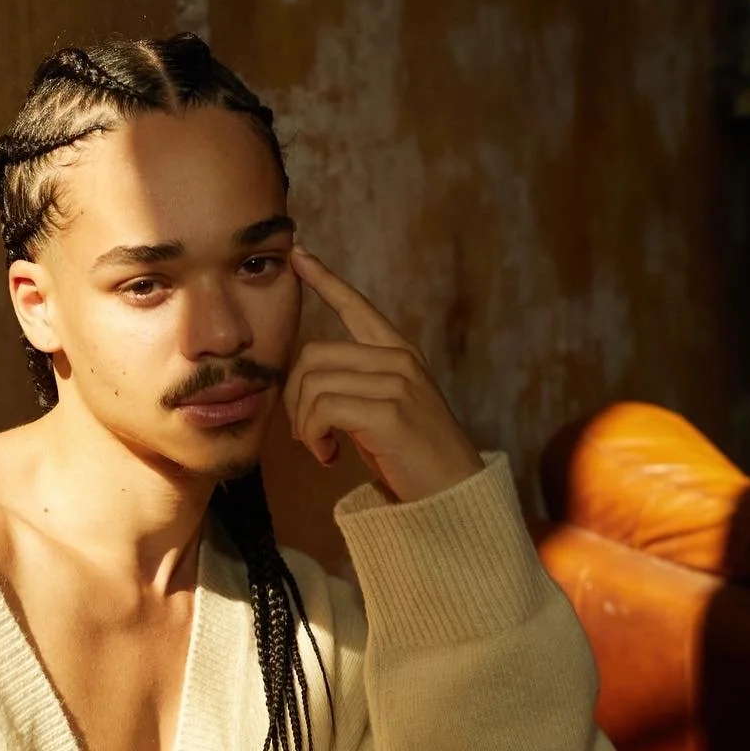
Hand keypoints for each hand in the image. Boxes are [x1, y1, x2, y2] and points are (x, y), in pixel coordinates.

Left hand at [282, 244, 484, 502]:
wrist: (454, 495)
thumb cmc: (413, 459)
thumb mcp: (383, 412)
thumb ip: (354, 388)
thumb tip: (306, 386)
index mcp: (399, 355)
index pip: (358, 307)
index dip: (326, 280)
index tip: (300, 255)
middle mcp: (399, 360)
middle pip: (313, 355)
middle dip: (295, 399)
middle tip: (307, 436)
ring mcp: (397, 383)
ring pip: (314, 382)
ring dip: (304, 423)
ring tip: (321, 449)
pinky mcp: (390, 412)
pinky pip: (323, 409)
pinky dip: (314, 436)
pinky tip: (329, 456)